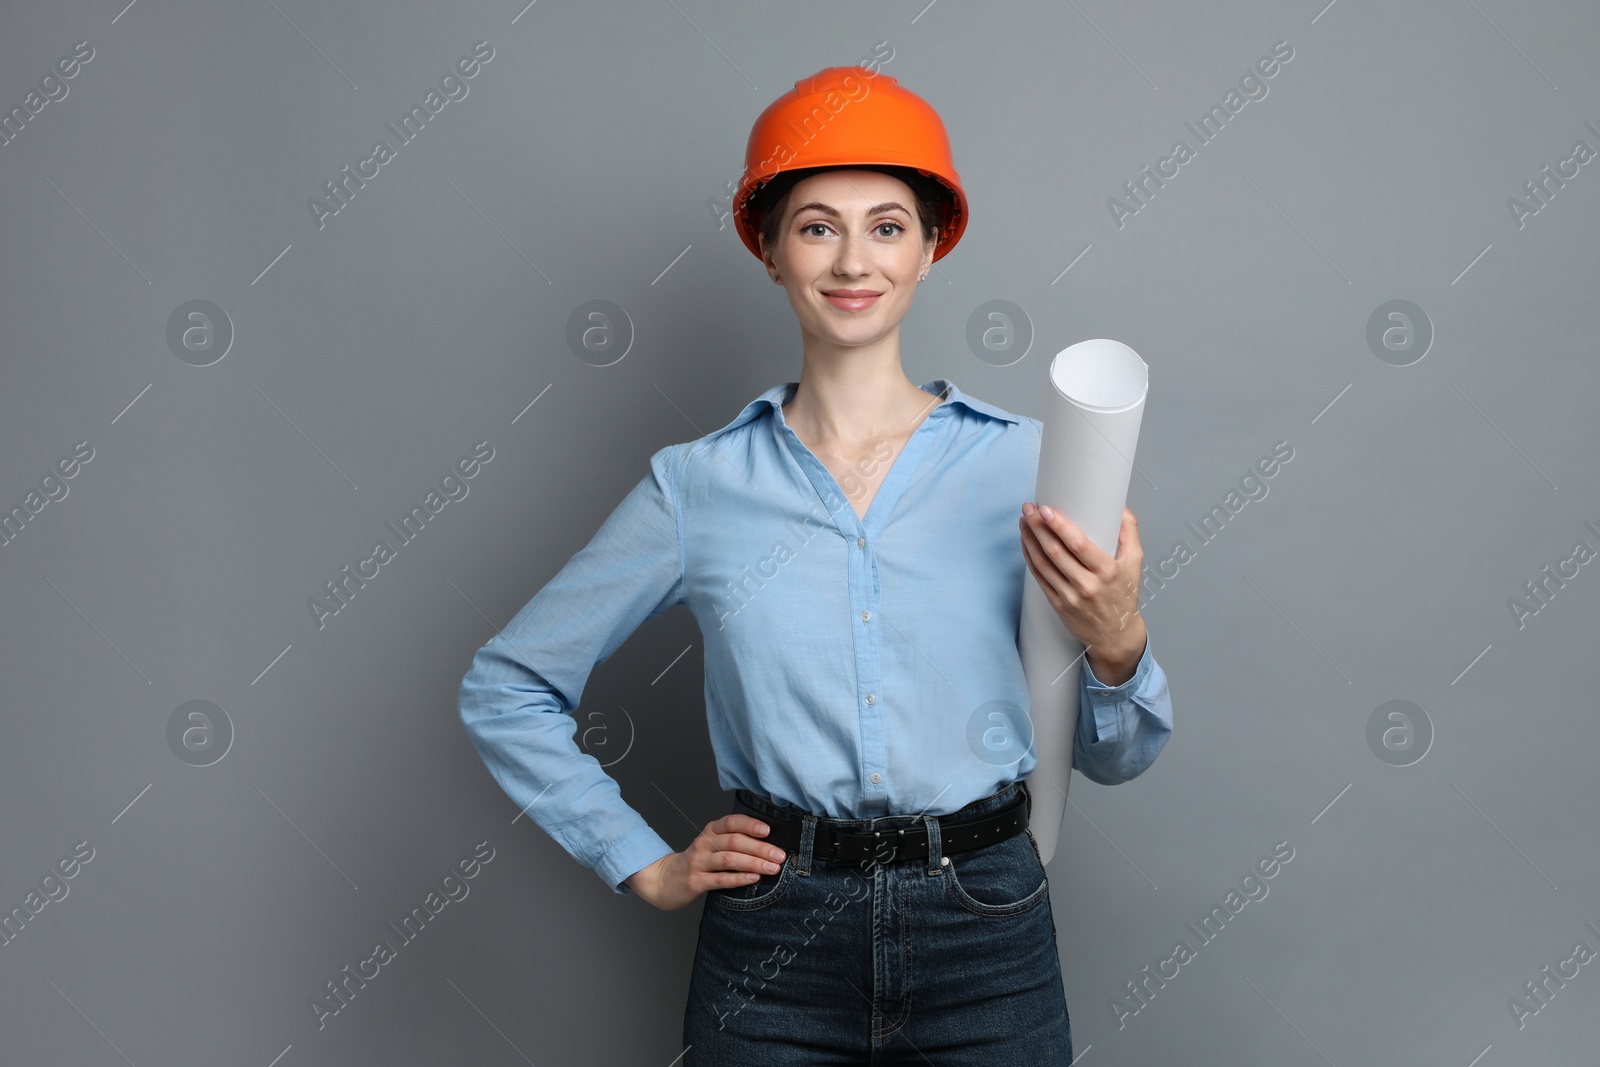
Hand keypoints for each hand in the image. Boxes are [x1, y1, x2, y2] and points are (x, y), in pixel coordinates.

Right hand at [623, 813, 788, 910]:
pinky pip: (720, 879)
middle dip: (760, 848)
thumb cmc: (697, 862)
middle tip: (779, 855)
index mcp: (710, 831)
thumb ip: (733, 841)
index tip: (768, 830)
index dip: (750, 825)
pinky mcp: (695, 881)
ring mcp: (698, 862)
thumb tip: (769, 843)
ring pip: (729, 859)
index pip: (731, 822)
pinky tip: (753, 878)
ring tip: (773, 868)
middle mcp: (704, 843)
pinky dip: (739, 878)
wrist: (664, 879)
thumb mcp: (711, 845)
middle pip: (734, 841)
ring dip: (754, 863)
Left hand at [1020, 502, 1147, 685]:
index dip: (1059, 525)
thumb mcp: (1134, 562)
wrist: (1116, 635)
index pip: (1079, 544)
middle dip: (1038, 527)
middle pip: (1056, 552)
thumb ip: (1129, 531)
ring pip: (1043, 563)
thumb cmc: (1124, 595)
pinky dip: (1029, 558)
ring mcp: (1070, 596)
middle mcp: (1087, 585)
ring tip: (1024, 521)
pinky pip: (1039, 577)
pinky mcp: (1058, 604)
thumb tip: (1119, 504)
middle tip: (1029, 508)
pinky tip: (1026, 543)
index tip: (1046, 509)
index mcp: (1107, 571)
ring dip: (1030, 540)